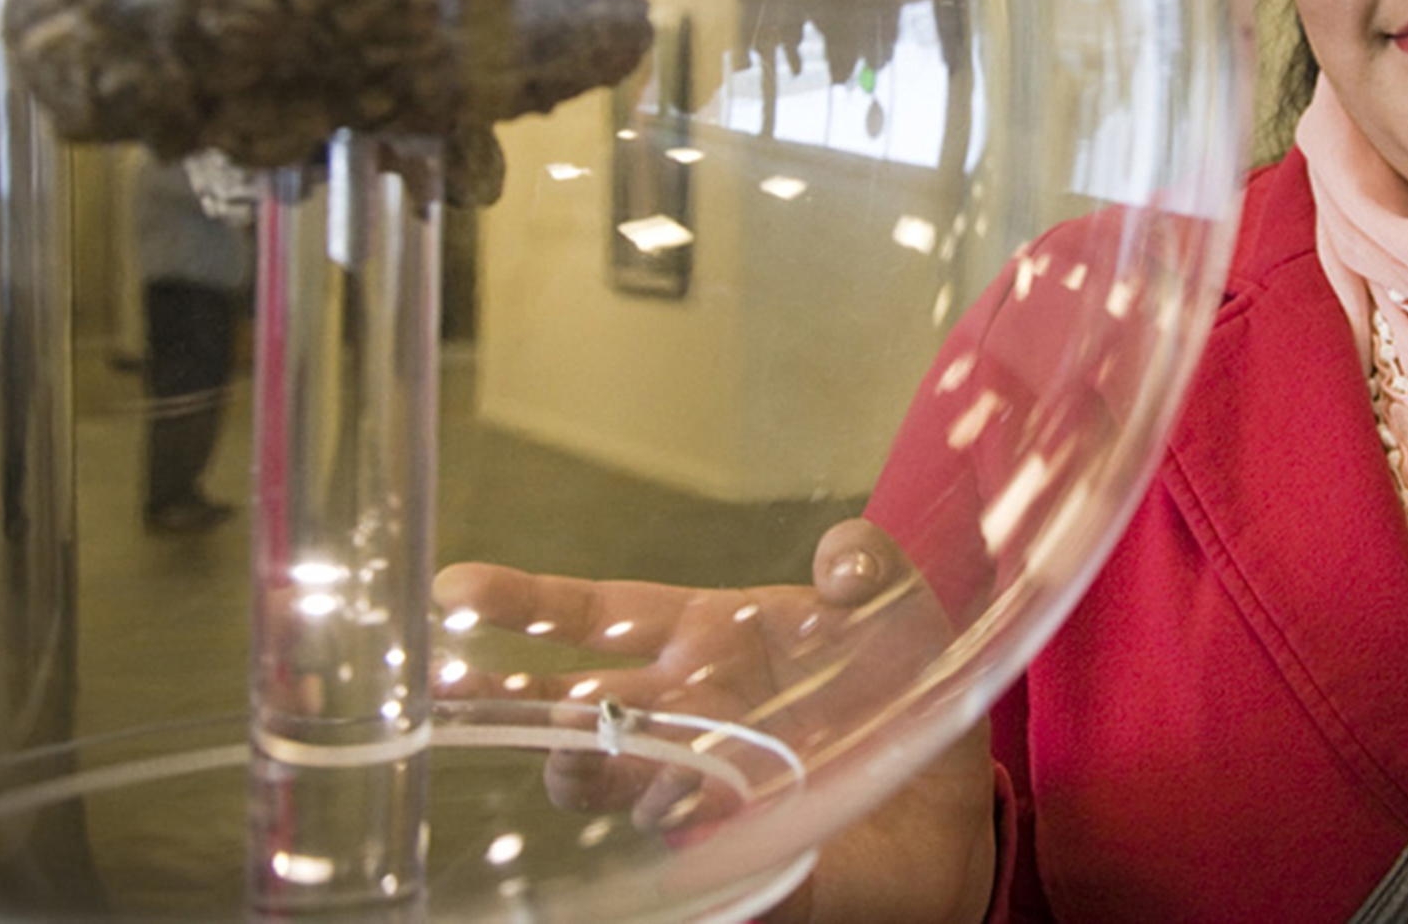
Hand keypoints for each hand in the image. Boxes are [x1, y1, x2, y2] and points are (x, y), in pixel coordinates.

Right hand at [433, 519, 994, 923]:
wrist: (953, 810)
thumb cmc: (912, 692)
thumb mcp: (905, 610)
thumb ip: (874, 568)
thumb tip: (841, 553)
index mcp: (708, 641)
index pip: (600, 618)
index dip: (530, 602)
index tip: (454, 587)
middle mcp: (684, 715)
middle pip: (574, 709)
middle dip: (514, 699)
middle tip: (455, 695)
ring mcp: (699, 789)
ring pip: (608, 779)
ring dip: (593, 763)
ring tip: (594, 751)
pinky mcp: (735, 854)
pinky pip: (683, 849)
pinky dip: (678, 823)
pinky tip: (689, 809)